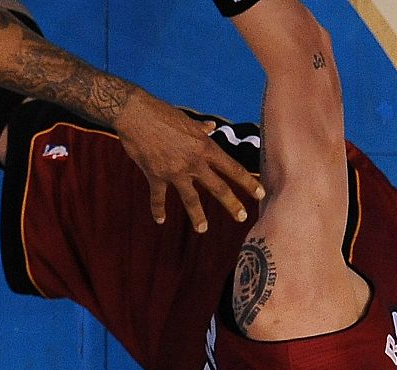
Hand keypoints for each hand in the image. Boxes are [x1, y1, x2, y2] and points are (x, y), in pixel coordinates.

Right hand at [112, 92, 264, 232]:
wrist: (136, 115)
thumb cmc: (162, 113)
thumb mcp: (187, 120)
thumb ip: (201, 128)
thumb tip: (211, 126)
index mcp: (205, 147)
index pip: (233, 168)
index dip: (248, 183)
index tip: (260, 193)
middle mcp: (194, 162)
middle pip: (218, 187)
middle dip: (232, 204)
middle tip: (242, 217)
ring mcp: (175, 171)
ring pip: (191, 198)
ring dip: (198, 216)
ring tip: (203, 229)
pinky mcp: (155, 175)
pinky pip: (158, 197)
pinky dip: (158, 209)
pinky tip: (160, 220)